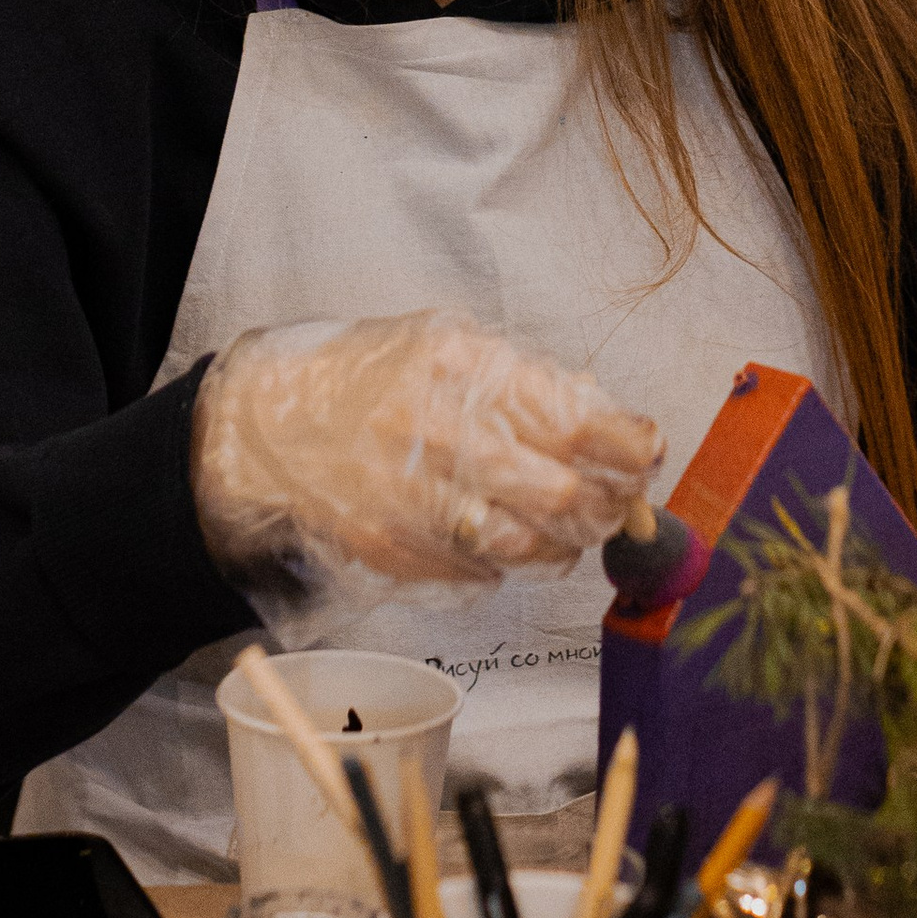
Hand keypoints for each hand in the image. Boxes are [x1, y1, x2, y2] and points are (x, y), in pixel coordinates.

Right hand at [195, 309, 659, 589]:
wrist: (268, 424)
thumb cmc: (368, 380)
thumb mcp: (444, 347)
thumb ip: (522, 380)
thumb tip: (605, 416)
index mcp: (460, 366)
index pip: (572, 418)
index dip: (626, 446)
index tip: (648, 454)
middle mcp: (438, 429)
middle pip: (561, 491)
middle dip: (607, 505)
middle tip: (622, 502)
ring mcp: (413, 495)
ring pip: (527, 543)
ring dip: (564, 544)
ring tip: (570, 529)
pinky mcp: (394, 546)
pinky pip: (479, 569)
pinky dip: (505, 562)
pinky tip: (506, 540)